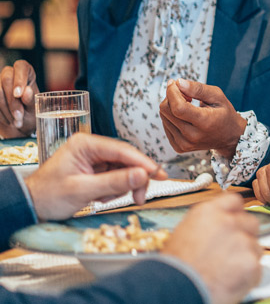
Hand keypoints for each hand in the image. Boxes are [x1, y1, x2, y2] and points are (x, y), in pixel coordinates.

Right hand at [0, 61, 37, 137]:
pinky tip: (8, 121)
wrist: (20, 123)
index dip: (19, 79)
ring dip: (5, 108)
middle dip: (12, 100)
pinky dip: (0, 113)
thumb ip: (31, 99)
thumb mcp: (35, 107)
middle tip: (19, 116)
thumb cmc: (30, 111)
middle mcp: (10, 74)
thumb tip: (26, 91)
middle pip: (6, 79)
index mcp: (26, 72)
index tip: (18, 94)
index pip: (21, 66)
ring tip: (16, 122)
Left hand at [24, 133, 166, 219]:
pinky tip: (102, 198)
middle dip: (134, 178)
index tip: (158, 175)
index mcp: (85, 144)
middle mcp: (91, 147)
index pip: (122, 150)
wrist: (29, 207)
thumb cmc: (48, 196)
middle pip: (125, 159)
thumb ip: (115, 182)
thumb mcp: (82, 190)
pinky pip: (115, 176)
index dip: (142, 163)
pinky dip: (115, 189)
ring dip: (124, 186)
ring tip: (111, 200)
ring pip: (123, 169)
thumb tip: (143, 175)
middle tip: (141, 197)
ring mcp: (93, 158)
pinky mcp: (94, 169)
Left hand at [159, 79, 245, 158]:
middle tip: (185, 93)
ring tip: (187, 104)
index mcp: (204, 122)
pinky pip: (165, 125)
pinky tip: (184, 115)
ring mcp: (184, 143)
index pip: (178, 108)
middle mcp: (192, 136)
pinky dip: (171, 116)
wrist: (229, 137)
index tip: (174, 83)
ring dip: (171, 106)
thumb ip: (198, 89)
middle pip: (166, 111)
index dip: (172, 92)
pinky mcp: (179, 146)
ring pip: (164, 117)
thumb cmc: (224, 115)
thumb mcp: (217, 96)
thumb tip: (179, 83)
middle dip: (171, 96)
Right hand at [162, 193, 260, 303]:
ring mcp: (242, 241)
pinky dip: (248, 278)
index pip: (235, 201)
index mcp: (210, 212)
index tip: (235, 225)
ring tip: (227, 273)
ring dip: (246, 259)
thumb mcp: (184, 232)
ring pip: (256, 248)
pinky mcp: (250, 263)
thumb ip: (208, 224)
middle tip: (233, 254)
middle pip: (251, 223)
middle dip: (245, 237)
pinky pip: (257, 270)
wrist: (176, 290)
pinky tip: (231, 283)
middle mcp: (229, 222)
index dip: (236, 215)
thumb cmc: (175, 267)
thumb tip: (220, 226)